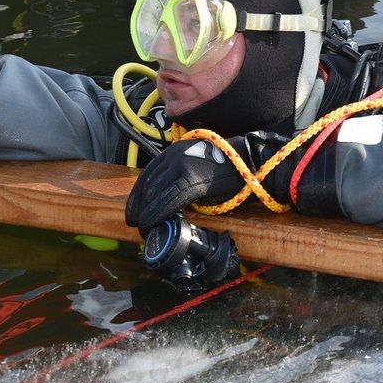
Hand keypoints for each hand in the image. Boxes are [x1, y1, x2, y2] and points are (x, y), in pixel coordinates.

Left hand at [126, 137, 250, 229]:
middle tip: (136, 224)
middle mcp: (174, 156)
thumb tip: (165, 200)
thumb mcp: (196, 165)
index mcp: (173, 153)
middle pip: (148, 185)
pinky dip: (157, 213)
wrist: (249, 161)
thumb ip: (179, 177)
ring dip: (147, 214)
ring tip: (144, 229)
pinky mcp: (193, 180)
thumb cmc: (225, 167)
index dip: (137, 196)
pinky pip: (169, 200)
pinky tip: (151, 224)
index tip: (133, 212)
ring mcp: (182, 167)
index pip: (147, 176)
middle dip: (140, 207)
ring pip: (155, 193)